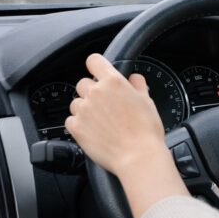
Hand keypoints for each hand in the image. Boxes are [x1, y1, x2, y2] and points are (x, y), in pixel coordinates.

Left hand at [65, 54, 168, 179]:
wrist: (138, 157)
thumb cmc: (145, 131)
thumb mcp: (147, 101)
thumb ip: (137, 84)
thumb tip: (133, 77)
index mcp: (113, 81)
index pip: (94, 60)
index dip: (96, 65)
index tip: (98, 71)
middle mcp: (95, 92)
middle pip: (83, 83)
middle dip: (92, 91)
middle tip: (105, 104)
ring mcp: (83, 110)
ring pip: (76, 102)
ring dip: (85, 108)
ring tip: (100, 121)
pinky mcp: (76, 127)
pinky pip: (71, 120)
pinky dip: (79, 124)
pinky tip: (93, 130)